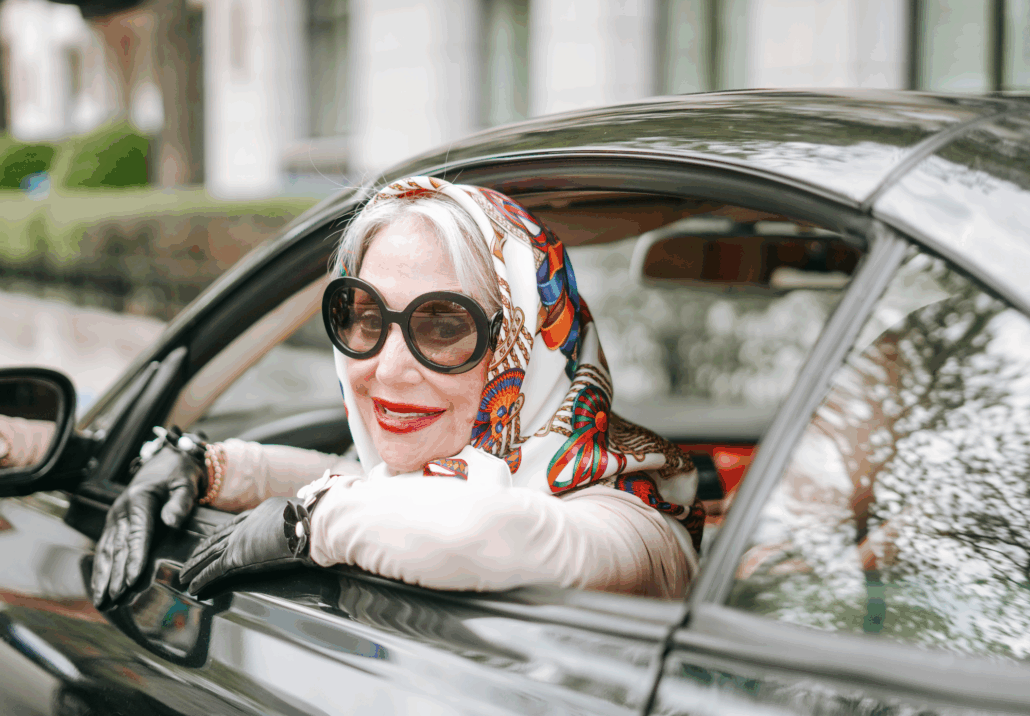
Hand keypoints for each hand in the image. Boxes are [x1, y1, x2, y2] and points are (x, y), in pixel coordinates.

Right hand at [91, 446, 203, 606]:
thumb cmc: (179, 474)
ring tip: (102, 601)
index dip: (134, 558)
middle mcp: (121, 510)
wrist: (166, 463)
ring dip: (103, 577)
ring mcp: (115, 518)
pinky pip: (106, 549)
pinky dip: (102, 569)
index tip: (132, 580)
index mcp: (138, 500)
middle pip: (118, 547)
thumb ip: (180, 502)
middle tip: (113, 599)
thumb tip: (172, 521)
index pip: (137, 534)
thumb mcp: (185, 483)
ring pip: (107, 551)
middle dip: (115, 575)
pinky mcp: (114, 524)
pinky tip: (100, 587)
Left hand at [179, 497, 312, 595]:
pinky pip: (213, 570)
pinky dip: (200, 578)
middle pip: (218, 537)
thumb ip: (299, 525)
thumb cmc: (315, 521)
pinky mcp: (237, 556)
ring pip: (209, 554)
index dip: (222, 532)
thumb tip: (309, 529)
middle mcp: (247, 523)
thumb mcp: (305, 519)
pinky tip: (191, 586)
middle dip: (202, 549)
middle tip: (190, 557)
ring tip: (183, 575)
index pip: (236, 524)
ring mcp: (240, 539)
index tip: (213, 538)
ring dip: (194, 565)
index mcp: (263, 511)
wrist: (309, 523)